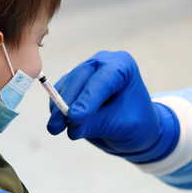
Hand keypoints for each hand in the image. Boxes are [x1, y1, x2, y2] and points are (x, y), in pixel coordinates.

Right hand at [47, 51, 178, 162]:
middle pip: (80, 79)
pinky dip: (57, 108)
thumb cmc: (136, 123)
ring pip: (67, 86)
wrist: (134, 126)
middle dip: (68, 104)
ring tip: (56, 129)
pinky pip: (60, 93)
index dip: (88, 98)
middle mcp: (103, 63)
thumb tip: (72, 126)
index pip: (103, 79)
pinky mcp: (73, 82)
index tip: (75, 117)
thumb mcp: (122, 126)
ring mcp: (86, 70)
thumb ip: (98, 124)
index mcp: (123, 66)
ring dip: (58, 109)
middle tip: (58, 127)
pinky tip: (57, 123)